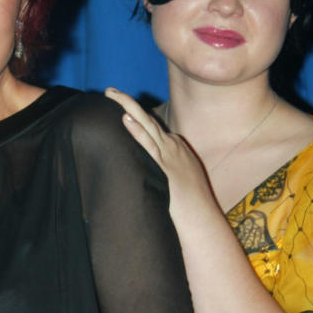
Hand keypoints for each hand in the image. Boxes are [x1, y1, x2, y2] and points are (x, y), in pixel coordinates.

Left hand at [104, 88, 215, 218]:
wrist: (203, 221)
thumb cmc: (189, 208)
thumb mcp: (174, 184)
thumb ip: (161, 174)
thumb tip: (147, 174)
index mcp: (176, 149)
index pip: (151, 127)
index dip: (133, 117)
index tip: (118, 108)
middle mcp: (174, 147)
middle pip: (148, 119)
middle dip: (127, 102)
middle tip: (109, 91)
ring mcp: (171, 155)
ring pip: (147, 125)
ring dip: (129, 108)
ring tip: (112, 95)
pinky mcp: (167, 167)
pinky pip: (149, 145)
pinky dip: (138, 131)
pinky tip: (126, 119)